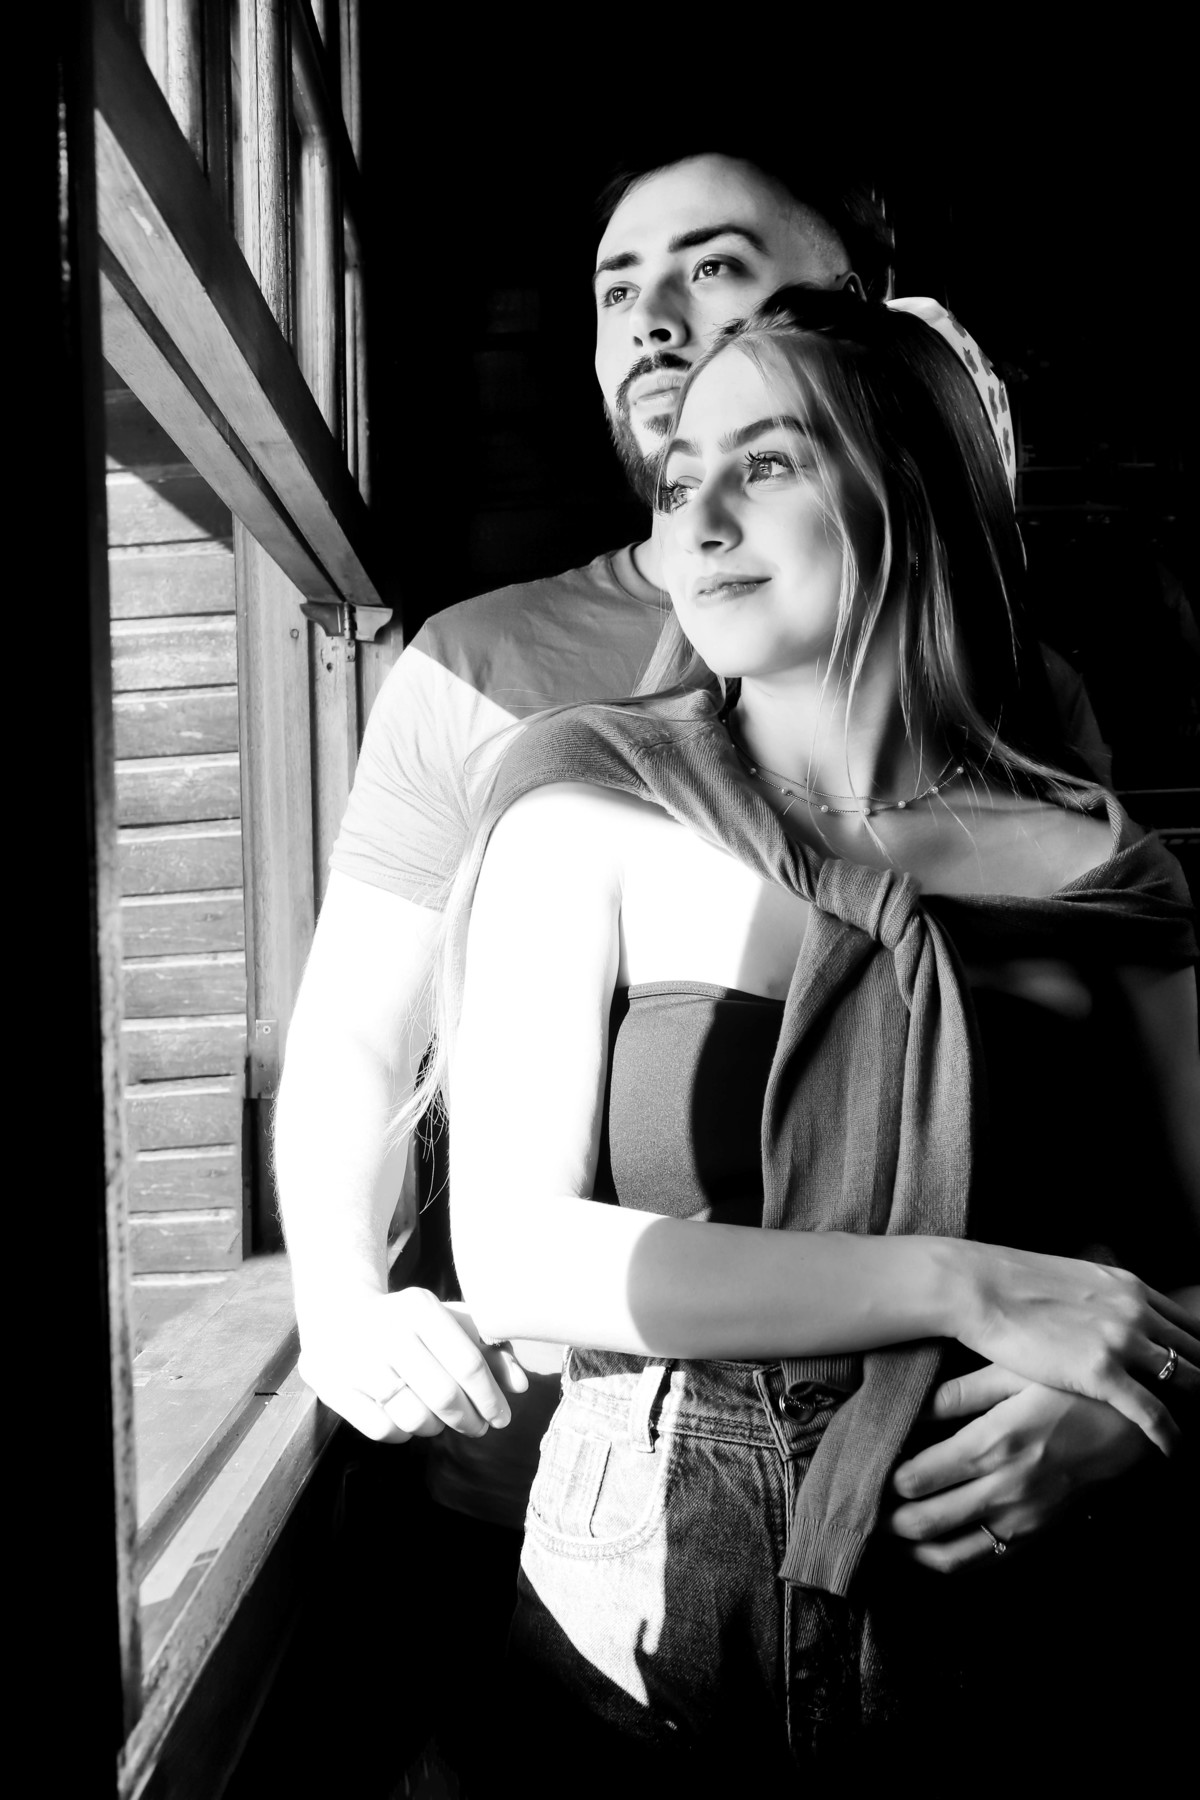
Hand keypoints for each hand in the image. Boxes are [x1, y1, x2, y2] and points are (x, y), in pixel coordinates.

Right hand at [297, 1287, 528, 1443]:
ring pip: (413, 1418)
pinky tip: (407, 1420)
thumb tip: (521, 1387)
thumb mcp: (449, 1321)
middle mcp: (387, 1331)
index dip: (491, 1398)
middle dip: (468, 1420)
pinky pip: (383, 1430)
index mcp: (420, 1307)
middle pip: (443, 1396)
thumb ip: (490, 1349)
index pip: (468, 1363)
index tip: (502, 1418)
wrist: (336, 1313)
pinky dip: (403, 1434)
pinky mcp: (333, 1387)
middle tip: (477, 1427)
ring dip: (435, 1428)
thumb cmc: (408, 1322)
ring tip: (439, 1420)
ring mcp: (356, 1360)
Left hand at [885, 1363, 1152, 1571]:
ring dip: (909, 1551)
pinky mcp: (1038, 1536)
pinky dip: (946, 1563)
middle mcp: (1005, 1490)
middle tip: (859, 1505)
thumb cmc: (1072, 1389)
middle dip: (884, 1520)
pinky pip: (983, 1564)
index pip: (915, 1477)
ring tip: (882, 1533)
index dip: (881, 1478)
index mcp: (994, 1444)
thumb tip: (904, 1406)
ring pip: (949, 1556)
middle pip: (923, 1522)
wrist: (1140, 1428)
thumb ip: (955, 1394)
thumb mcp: (1012, 1374)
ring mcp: (1023, 1520)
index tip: (862, 1467)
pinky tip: (926, 1549)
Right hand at [953, 1242, 1199, 1452]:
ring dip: (1195, 1407)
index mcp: (1130, 1287)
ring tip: (1194, 1430)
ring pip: (1185, 1381)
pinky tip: (1175, 1451)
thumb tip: (1106, 1310)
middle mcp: (1135, 1311)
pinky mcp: (1101, 1371)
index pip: (1188, 1325)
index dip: (1199, 1354)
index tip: (1197, 1373)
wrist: (978, 1286)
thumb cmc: (1011, 1283)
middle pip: (1194, 1353)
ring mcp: (1121, 1340)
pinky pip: (1154, 1412)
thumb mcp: (1073, 1277)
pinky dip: (1171, 1436)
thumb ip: (1102, 1296)